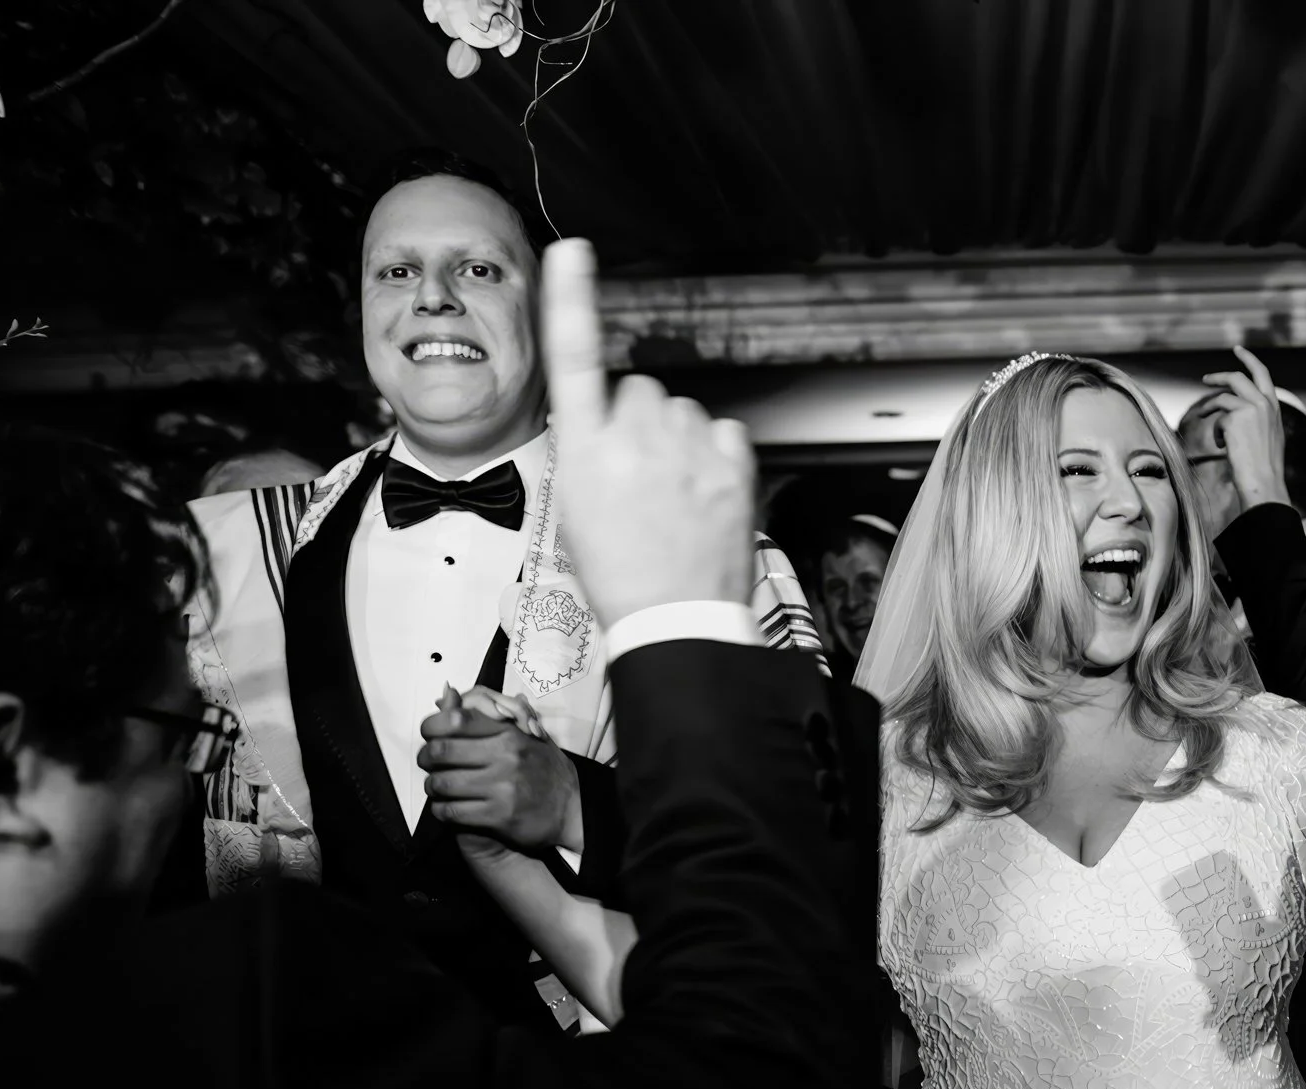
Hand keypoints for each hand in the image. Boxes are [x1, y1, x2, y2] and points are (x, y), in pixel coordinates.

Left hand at [421, 683, 583, 852]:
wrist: (573, 812)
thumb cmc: (547, 772)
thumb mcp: (526, 736)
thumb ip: (486, 716)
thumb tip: (447, 693)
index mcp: (510, 734)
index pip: (456, 721)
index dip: (432, 726)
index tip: (429, 735)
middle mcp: (505, 757)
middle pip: (442, 751)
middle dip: (425, 758)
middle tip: (427, 763)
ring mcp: (502, 788)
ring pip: (442, 783)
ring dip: (432, 786)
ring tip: (436, 787)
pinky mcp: (499, 816)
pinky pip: (453, 811)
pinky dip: (441, 810)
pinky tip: (445, 808)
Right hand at [540, 238, 755, 625]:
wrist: (675, 619)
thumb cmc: (620, 575)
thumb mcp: (576, 511)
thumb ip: (591, 453)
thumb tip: (610, 425)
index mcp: (586, 450)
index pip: (573, 358)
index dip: (572, 298)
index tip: (573, 252)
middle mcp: (636, 438)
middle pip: (641, 391)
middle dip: (642, 422)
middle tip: (642, 479)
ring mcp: (689, 449)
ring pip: (684, 413)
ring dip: (681, 442)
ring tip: (675, 499)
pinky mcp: (733, 464)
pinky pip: (724, 434)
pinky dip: (717, 457)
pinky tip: (705, 496)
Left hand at [1195, 346, 1291, 512]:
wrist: (1265, 481)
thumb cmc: (1265, 466)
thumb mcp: (1270, 436)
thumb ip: (1259, 418)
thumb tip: (1236, 412)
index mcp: (1274, 407)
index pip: (1262, 374)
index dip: (1249, 359)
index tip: (1238, 350)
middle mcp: (1264, 403)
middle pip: (1237, 377)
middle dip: (1219, 375)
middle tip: (1205, 379)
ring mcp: (1250, 408)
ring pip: (1222, 398)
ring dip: (1209, 408)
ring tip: (1203, 417)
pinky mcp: (1234, 418)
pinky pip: (1218, 420)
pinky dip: (1218, 433)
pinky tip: (1225, 447)